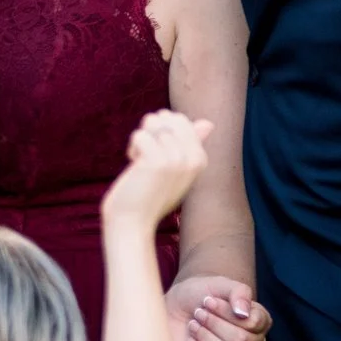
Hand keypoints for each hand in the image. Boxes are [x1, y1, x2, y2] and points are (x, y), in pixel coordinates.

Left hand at [101, 112, 210, 231]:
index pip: (179, 118)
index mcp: (200, 158)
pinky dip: (132, 149)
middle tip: (148, 160)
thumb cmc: (150, 195)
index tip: (158, 157)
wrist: (134, 223)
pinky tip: (135, 169)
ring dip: (139, 143)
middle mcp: (193, 158)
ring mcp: (177, 159)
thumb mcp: (176, 169)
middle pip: (165, 117)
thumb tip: (208, 122)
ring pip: (151, 123)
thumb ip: (191, 144)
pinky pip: (139, 135)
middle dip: (150, 133)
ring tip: (142, 166)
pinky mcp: (158, 161)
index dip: (159, 133)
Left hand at [163, 274, 268, 340]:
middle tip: (198, 312)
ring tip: (193, 325)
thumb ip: (239, 292)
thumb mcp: (220, 284)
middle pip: (240, 340)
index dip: (227, 311)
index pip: (254, 323)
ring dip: (204, 335)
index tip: (209, 300)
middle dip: (213, 322)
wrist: (173, 308)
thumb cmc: (199, 295)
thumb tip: (243, 313)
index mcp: (257, 323)